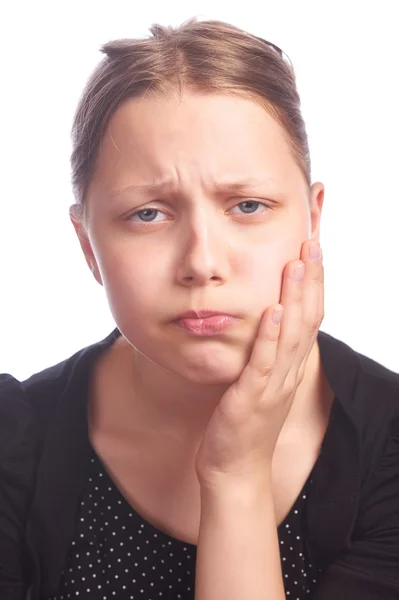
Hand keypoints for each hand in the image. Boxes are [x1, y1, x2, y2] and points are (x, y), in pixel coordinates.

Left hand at [194, 239, 323, 487]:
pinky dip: (269, 336)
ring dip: (295, 298)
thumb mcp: (261, 382)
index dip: (314, 282)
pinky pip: (263, 363)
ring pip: (290, 336)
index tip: (312, 249)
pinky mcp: (251, 398)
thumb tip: (266, 320)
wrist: (235, 469)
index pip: (309, 317)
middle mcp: (289, 373)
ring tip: (297, 263)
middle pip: (307, 319)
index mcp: (290, 367)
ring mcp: (273, 386)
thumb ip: (267, 353)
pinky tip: (271, 310)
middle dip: (311, 279)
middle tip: (313, 242)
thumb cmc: (245, 424)